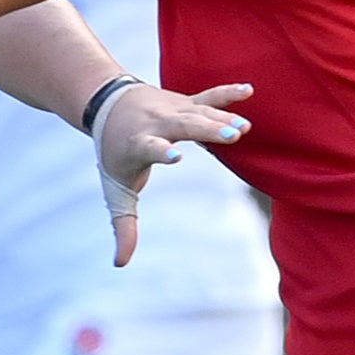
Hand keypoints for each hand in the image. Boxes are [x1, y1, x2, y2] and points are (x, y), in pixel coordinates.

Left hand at [94, 81, 249, 267]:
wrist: (106, 103)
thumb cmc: (115, 152)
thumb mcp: (116, 190)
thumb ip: (124, 226)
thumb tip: (119, 264)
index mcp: (138, 144)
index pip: (151, 148)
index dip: (162, 151)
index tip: (177, 156)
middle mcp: (156, 123)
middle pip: (183, 125)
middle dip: (207, 129)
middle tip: (232, 136)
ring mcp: (172, 109)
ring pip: (199, 112)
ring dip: (222, 118)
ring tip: (245, 128)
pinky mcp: (185, 100)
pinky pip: (208, 95)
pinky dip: (227, 93)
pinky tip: (248, 90)